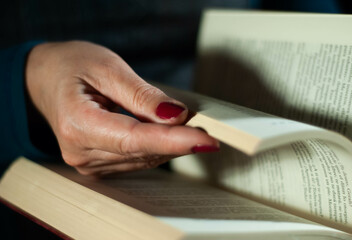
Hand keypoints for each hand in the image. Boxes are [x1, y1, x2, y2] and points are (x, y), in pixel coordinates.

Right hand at [25, 41, 218, 175]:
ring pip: (143, 159)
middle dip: (178, 140)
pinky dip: (157, 148)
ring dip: (169, 144)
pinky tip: (166, 135)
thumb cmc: (73, 67)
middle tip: (206, 128)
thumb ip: (142, 95)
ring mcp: (89, 163)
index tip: (205, 140)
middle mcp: (81, 152)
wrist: (48, 81)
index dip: (173, 141)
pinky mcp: (99, 166)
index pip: (134, 139)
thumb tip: (175, 116)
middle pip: (142, 152)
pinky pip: (137, 160)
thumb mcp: (108, 68)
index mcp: (77, 124)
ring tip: (185, 126)